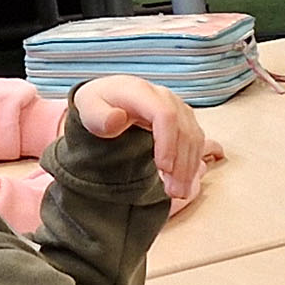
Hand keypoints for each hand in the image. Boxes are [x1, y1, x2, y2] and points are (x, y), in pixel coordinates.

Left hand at [69, 76, 210, 201]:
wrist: (109, 97)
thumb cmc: (97, 106)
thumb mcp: (88, 108)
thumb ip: (99, 116)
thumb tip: (117, 119)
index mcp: (141, 92)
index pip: (165, 115)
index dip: (168, 142)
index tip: (163, 168)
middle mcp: (166, 97)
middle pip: (184, 130)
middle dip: (181, 163)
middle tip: (173, 192)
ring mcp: (178, 108)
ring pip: (194, 138)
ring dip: (189, 168)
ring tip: (178, 192)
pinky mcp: (185, 120)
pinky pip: (196, 142)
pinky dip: (192, 163)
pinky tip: (184, 182)